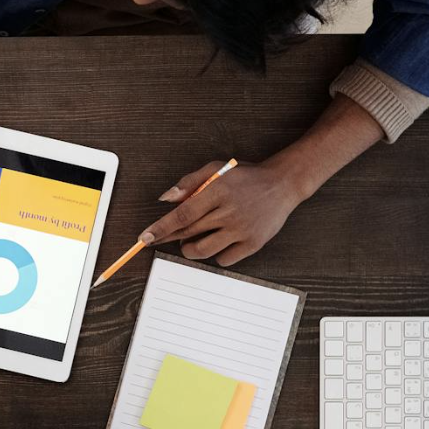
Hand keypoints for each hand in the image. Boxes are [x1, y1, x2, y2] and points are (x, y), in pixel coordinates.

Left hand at [140, 159, 306, 266]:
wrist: (283, 184)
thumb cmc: (246, 177)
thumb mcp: (216, 169)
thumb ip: (189, 182)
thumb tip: (166, 199)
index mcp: (219, 191)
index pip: (182, 214)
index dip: (161, 228)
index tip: (145, 238)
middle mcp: (230, 212)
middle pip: (189, 233)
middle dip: (170, 238)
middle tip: (163, 238)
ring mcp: (242, 230)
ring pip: (204, 250)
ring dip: (190, 249)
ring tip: (190, 241)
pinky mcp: (253, 243)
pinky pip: (224, 259)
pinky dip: (215, 255)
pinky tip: (217, 242)